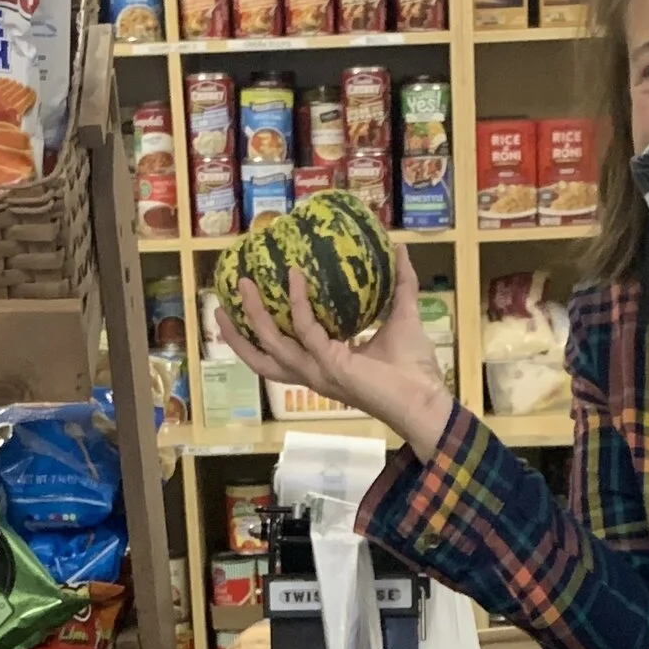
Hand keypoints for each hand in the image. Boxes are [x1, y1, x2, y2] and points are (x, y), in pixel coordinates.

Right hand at [207, 247, 452, 459]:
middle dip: (238, 333)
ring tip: (242, 285)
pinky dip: (298, 303)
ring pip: (272, 346)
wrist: (427, 398)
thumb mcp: (402, 316)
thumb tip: (399, 249)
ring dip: (253, 316)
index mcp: (323, 366)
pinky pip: (306, 331)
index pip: (281, 353)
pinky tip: (295, 277)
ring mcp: (320, 373)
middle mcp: (314, 373)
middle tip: (221, 303)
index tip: (246, 303)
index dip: (259, 332)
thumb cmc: (414, 369)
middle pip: (262, 357)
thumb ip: (398, 285)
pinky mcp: (332, 367)